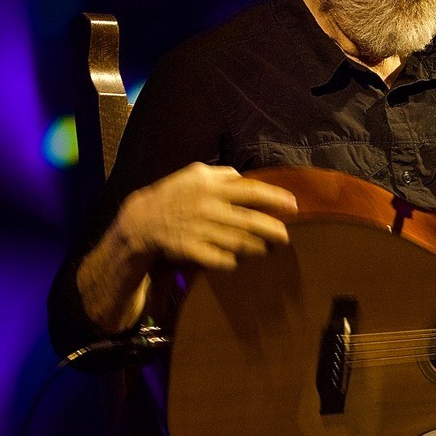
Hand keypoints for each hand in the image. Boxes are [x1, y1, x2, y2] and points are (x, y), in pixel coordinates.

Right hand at [117, 162, 298, 270]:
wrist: (142, 220)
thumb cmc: (175, 195)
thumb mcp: (195, 175)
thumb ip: (223, 175)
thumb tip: (247, 178)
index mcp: (211, 186)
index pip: (252, 190)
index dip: (276, 198)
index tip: (293, 205)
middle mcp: (207, 207)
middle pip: (251, 221)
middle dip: (274, 231)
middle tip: (286, 237)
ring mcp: (199, 229)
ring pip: (240, 243)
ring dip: (257, 248)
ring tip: (266, 249)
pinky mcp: (191, 249)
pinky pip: (222, 259)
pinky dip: (233, 261)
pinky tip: (238, 259)